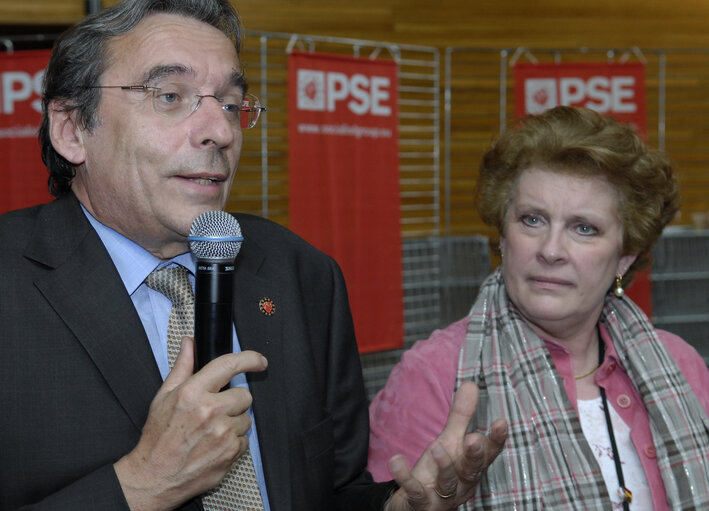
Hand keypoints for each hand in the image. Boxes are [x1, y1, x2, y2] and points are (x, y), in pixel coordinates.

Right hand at [114, 337, 267, 510]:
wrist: (155, 476)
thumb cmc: (158, 437)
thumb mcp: (164, 396)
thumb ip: (183, 367)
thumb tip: (190, 343)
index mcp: (193, 392)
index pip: (229, 365)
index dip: (250, 359)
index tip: (259, 361)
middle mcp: (210, 411)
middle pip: (244, 395)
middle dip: (234, 401)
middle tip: (216, 410)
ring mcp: (222, 433)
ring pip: (246, 418)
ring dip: (234, 423)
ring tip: (211, 431)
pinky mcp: (230, 453)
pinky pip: (244, 440)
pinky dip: (233, 442)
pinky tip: (214, 445)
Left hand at [385, 381, 506, 510]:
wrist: (416, 503)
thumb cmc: (439, 470)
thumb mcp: (450, 441)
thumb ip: (461, 416)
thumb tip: (471, 384)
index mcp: (471, 466)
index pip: (489, 453)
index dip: (496, 439)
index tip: (501, 422)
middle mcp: (461, 483)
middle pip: (472, 470)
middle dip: (474, 456)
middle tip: (474, 439)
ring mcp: (442, 496)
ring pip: (447, 483)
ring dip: (444, 466)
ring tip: (436, 446)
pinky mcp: (421, 503)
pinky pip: (414, 491)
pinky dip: (405, 477)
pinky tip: (396, 461)